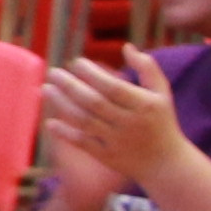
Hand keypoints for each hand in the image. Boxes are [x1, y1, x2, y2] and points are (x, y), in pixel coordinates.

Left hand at [37, 54, 185, 193]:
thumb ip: (147, 68)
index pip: (113, 87)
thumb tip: (126, 47)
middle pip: (94, 102)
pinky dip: (65, 133)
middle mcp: (130, 123)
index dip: (92, 74)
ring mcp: (117, 141)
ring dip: (62, 105)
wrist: (166, 163)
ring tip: (45, 89)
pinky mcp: (107, 156)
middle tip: (53, 72)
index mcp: (144, 105)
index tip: (76, 62)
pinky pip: (82, 143)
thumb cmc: (161, 121)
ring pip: (85, 121)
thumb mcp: (162, 93)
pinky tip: (50, 122)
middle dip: (70, 86)